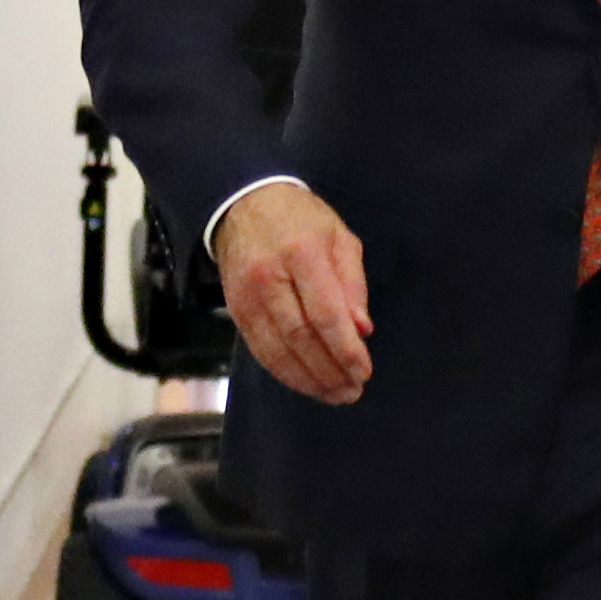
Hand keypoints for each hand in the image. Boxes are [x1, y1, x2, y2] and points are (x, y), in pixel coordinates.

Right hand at [211, 179, 374, 405]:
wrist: (243, 205)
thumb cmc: (300, 220)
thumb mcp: (339, 238)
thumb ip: (353, 284)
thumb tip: (362, 330)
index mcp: (302, 253)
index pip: (325, 313)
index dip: (345, 349)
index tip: (364, 371)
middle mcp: (269, 277)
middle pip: (301, 338)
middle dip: (330, 371)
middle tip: (353, 391)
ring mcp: (248, 296)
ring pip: (278, 351)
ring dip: (309, 380)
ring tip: (335, 395)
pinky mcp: (236, 310)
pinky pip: (260, 351)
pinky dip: (285, 373)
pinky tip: (307, 383)